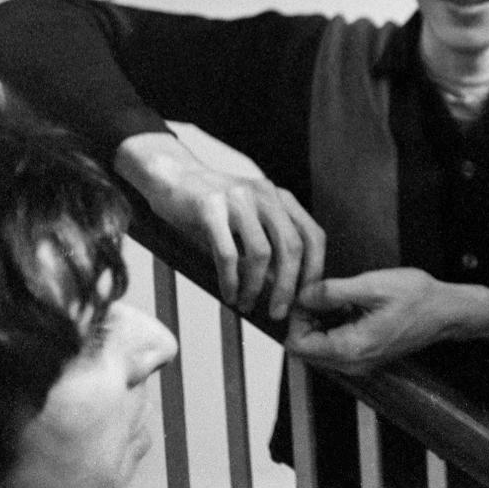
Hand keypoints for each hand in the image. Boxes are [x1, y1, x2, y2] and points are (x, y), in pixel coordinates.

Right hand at [115, 133, 324, 318]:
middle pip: (291, 247)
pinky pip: (227, 253)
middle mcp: (266, 195)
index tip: (306, 298)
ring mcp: (239, 199)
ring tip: (248, 305)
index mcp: (281, 199)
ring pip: (261, 253)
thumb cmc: (214, 207)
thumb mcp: (250, 220)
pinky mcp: (210, 207)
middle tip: (279, 312)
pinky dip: (230, 280)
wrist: (174, 175)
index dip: (314, 270)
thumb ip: (269, 245)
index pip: (313, 236)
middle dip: (288, 286)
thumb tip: (283, 289)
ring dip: (256, 287)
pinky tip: (229, 294)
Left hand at [286, 268, 488, 374]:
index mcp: (351, 348)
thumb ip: (332, 292)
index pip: (298, 344)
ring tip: (336, 296)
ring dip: (320, 322)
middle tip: (320, 292)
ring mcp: (359, 363)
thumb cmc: (417, 298)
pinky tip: (349, 305)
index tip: (308, 294)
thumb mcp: (372, 285)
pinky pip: (335, 346)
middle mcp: (352, 363)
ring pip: (319, 347)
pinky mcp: (366, 357)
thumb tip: (303, 295)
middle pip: (306, 348)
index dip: (295, 317)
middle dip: (305, 319)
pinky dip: (333, 326)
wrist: (447, 312)